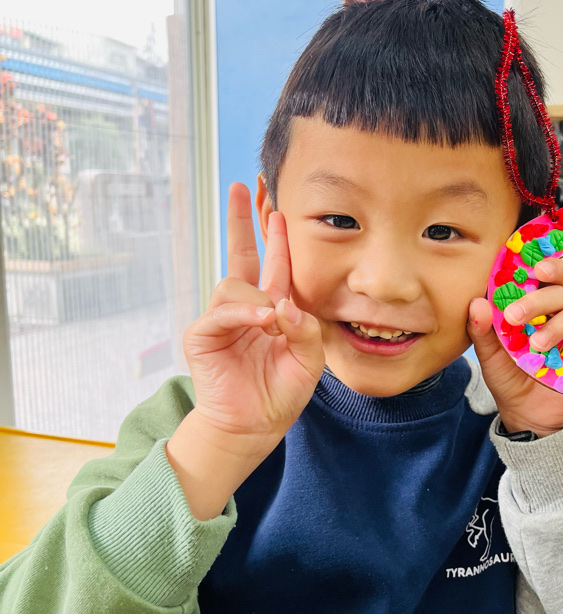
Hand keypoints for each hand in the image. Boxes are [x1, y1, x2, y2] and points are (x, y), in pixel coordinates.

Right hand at [182, 182, 324, 449]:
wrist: (255, 426)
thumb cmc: (281, 392)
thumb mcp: (308, 360)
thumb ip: (305, 329)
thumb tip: (284, 305)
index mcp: (271, 309)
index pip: (274, 266)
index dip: (276, 239)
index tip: (277, 210)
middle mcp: (245, 308)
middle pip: (240, 255)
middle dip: (240, 221)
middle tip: (239, 187)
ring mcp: (222, 319)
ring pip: (234, 284)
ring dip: (257, 297)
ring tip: (272, 322)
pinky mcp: (202, 335)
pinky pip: (221, 311)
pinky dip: (243, 313)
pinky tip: (262, 321)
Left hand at [467, 258, 562, 436]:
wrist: (527, 415)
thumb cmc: (510, 377)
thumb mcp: (490, 356)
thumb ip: (482, 330)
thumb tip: (476, 302)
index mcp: (539, 307)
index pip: (549, 277)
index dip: (548, 266)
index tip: (534, 269)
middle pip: (562, 291)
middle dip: (538, 301)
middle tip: (515, 317)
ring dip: (560, 324)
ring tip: (538, 346)